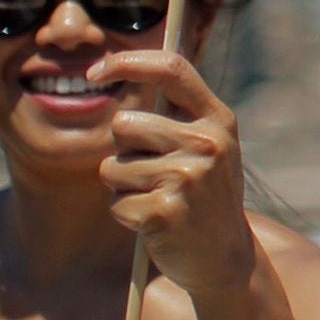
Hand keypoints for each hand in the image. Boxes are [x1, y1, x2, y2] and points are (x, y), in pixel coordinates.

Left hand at [97, 47, 259, 297]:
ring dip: (123, 187)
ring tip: (158, 199)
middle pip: (124, 123)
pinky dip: (126, 215)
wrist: (226, 257)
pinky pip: (115, 202)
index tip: (93, 71)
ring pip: (112, 167)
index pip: (172, 69)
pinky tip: (155, 223)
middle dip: (124, 149)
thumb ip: (176, 111)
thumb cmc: (205, 194)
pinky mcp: (164, 211)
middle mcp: (207, 143)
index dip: (127, 62)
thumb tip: (118, 69)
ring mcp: (188, 177)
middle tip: (154, 173)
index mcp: (217, 120)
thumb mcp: (208, 145)